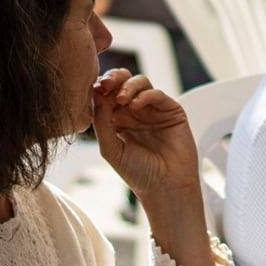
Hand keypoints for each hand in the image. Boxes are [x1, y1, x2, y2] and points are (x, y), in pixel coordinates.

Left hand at [90, 69, 198, 199]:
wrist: (164, 186)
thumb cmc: (137, 172)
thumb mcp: (110, 147)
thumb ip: (101, 121)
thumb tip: (96, 93)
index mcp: (118, 119)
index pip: (107, 94)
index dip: (100, 88)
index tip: (94, 89)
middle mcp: (135, 111)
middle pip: (123, 82)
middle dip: (114, 78)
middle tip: (106, 84)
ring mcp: (153, 110)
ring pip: (141, 83)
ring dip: (128, 86)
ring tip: (121, 99)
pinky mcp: (171, 111)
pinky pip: (157, 94)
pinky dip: (145, 95)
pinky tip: (136, 105)